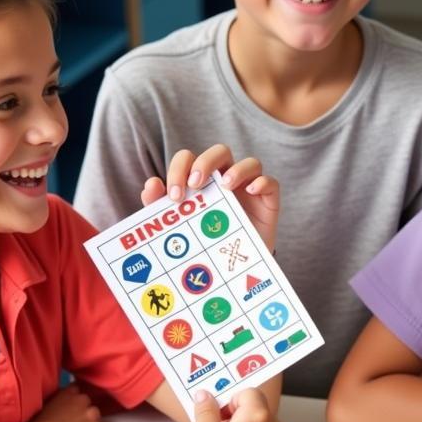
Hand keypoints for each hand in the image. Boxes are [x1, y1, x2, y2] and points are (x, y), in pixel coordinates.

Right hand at [29, 385, 104, 421]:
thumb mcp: (44, 407)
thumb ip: (56, 402)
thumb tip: (59, 406)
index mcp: (68, 393)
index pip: (76, 390)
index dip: (73, 400)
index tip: (69, 408)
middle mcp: (83, 401)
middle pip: (89, 404)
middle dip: (83, 412)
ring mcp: (93, 416)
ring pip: (97, 417)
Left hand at [141, 145, 278, 251]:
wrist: (234, 270)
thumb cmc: (206, 243)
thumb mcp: (181, 227)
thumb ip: (161, 207)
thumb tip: (151, 184)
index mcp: (203, 179)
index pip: (189, 159)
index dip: (179, 169)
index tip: (173, 196)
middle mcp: (227, 178)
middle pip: (220, 152)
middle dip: (205, 163)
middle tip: (195, 184)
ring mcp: (250, 187)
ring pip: (250, 162)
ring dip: (237, 170)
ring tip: (226, 187)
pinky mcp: (269, 200)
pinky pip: (270, 182)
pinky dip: (261, 182)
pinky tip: (251, 191)